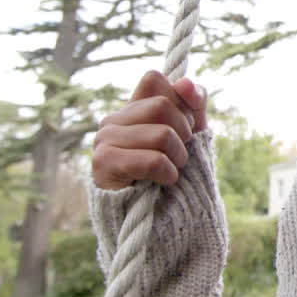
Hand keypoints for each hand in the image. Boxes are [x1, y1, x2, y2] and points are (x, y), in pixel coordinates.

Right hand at [92, 70, 208, 189]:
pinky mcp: (104, 163)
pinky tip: (163, 182)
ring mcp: (104, 139)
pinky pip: (152, 160)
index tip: (189, 124)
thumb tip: (184, 82)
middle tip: (179, 154)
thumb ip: (193, 103)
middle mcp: (113, 119)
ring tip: (171, 170)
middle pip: (162, 105)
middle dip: (183, 133)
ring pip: (162, 134)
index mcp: (132, 109)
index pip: (154, 79)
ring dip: (178, 157)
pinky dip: (168, 173)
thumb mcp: (191, 133)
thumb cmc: (172, 171)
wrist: (157, 217)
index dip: (180, 98)